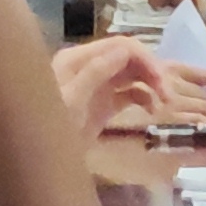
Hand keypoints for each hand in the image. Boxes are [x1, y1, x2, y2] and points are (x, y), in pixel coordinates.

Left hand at [55, 37, 205, 140]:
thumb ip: (95, 72)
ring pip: (133, 74)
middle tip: (169, 96)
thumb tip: (126, 49)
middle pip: (129, 57)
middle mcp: (89, 67)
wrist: (36, 160)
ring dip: (152, 84)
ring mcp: (97, 86)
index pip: (121, 46)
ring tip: (165, 104)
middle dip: (152, 71)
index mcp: (78, 59)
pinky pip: (130, 93)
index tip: (162, 82)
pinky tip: (153, 111)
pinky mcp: (103, 104)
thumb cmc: (48, 129)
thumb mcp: (71, 101)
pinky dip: (145, 98)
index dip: (146, 59)